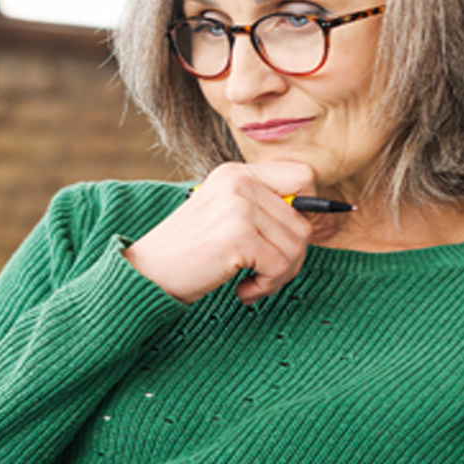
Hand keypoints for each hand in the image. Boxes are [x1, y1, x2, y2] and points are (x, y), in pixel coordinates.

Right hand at [123, 162, 314, 304]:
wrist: (145, 274)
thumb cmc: (187, 254)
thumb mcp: (224, 217)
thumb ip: (262, 209)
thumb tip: (318, 217)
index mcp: (237, 173)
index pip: (304, 176)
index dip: (308, 211)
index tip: (289, 240)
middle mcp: (240, 181)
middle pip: (303, 222)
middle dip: (291, 258)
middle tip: (263, 275)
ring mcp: (239, 206)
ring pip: (297, 247)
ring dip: (279, 276)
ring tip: (251, 283)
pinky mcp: (239, 235)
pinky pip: (281, 266)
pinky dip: (266, 287)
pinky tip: (243, 290)